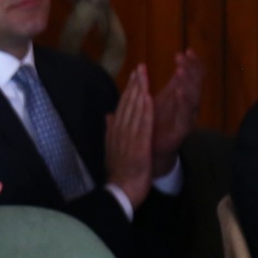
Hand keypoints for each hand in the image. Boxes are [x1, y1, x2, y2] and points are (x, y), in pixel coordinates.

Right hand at [104, 68, 154, 208]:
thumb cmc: (120, 171)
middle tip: (140, 67)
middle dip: (134, 85)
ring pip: (135, 110)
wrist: (121, 189)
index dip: (129, 89)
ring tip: (144, 76)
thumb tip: (108, 116)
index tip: (134, 76)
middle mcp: (119, 131)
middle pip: (128, 104)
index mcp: (115, 131)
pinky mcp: (138, 144)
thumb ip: (111, 130)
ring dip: (140, 91)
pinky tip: (149, 97)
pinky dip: (146, 110)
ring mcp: (128, 137)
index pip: (122, 106)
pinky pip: (143, 124)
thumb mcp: (113, 148)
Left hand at [149, 50, 202, 176]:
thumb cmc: (154, 127)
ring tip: (181, 69)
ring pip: (192, 96)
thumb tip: (158, 74)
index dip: (189, 65)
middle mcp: (187, 106)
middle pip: (194, 84)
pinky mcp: (183, 129)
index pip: (188, 78)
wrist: (151, 154)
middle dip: (190, 69)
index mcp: (180, 99)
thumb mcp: (156, 105)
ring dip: (187, 82)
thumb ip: (161, 90)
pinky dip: (183, 101)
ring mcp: (187, 117)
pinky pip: (185, 113)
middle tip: (186, 55)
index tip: (186, 50)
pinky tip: (179, 91)